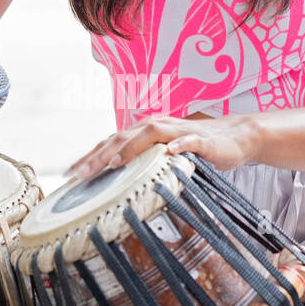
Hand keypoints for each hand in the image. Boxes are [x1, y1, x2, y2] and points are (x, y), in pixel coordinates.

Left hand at [65, 113, 257, 181]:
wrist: (234, 137)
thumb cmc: (194, 147)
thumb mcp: (161, 155)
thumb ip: (140, 161)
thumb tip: (111, 179)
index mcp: (144, 131)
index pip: (111, 142)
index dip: (90, 157)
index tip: (70, 174)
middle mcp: (156, 126)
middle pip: (122, 137)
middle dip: (99, 156)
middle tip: (81, 174)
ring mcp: (178, 131)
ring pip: (149, 135)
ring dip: (130, 148)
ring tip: (114, 163)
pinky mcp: (201, 139)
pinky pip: (188, 140)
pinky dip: (178, 144)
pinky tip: (169, 152)